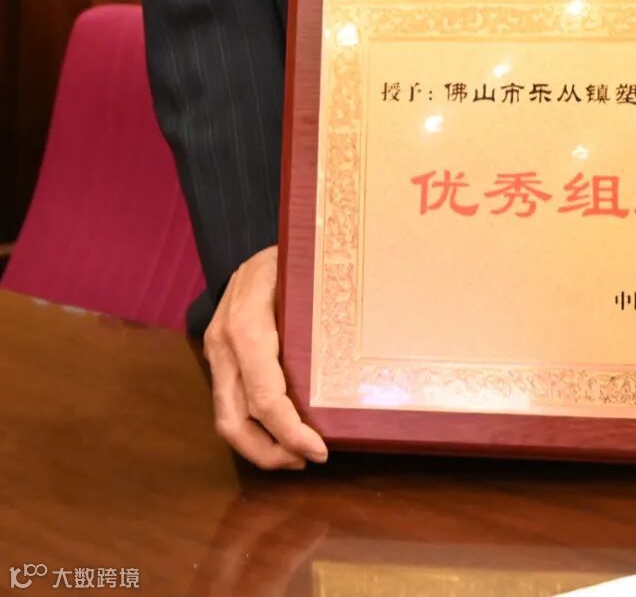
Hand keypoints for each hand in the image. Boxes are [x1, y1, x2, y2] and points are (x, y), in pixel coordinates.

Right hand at [203, 244, 328, 470]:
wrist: (254, 242)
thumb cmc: (294, 255)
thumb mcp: (308, 277)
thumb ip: (318, 319)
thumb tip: (352, 374)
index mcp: (247, 325)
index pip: (263, 396)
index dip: (290, 432)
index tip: (319, 451)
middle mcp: (223, 343)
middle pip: (234, 421)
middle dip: (270, 452)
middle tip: (307, 461)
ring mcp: (215, 352)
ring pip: (226, 419)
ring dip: (260, 447)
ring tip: (296, 455)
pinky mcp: (218, 357)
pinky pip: (229, 402)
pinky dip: (253, 426)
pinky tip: (281, 431)